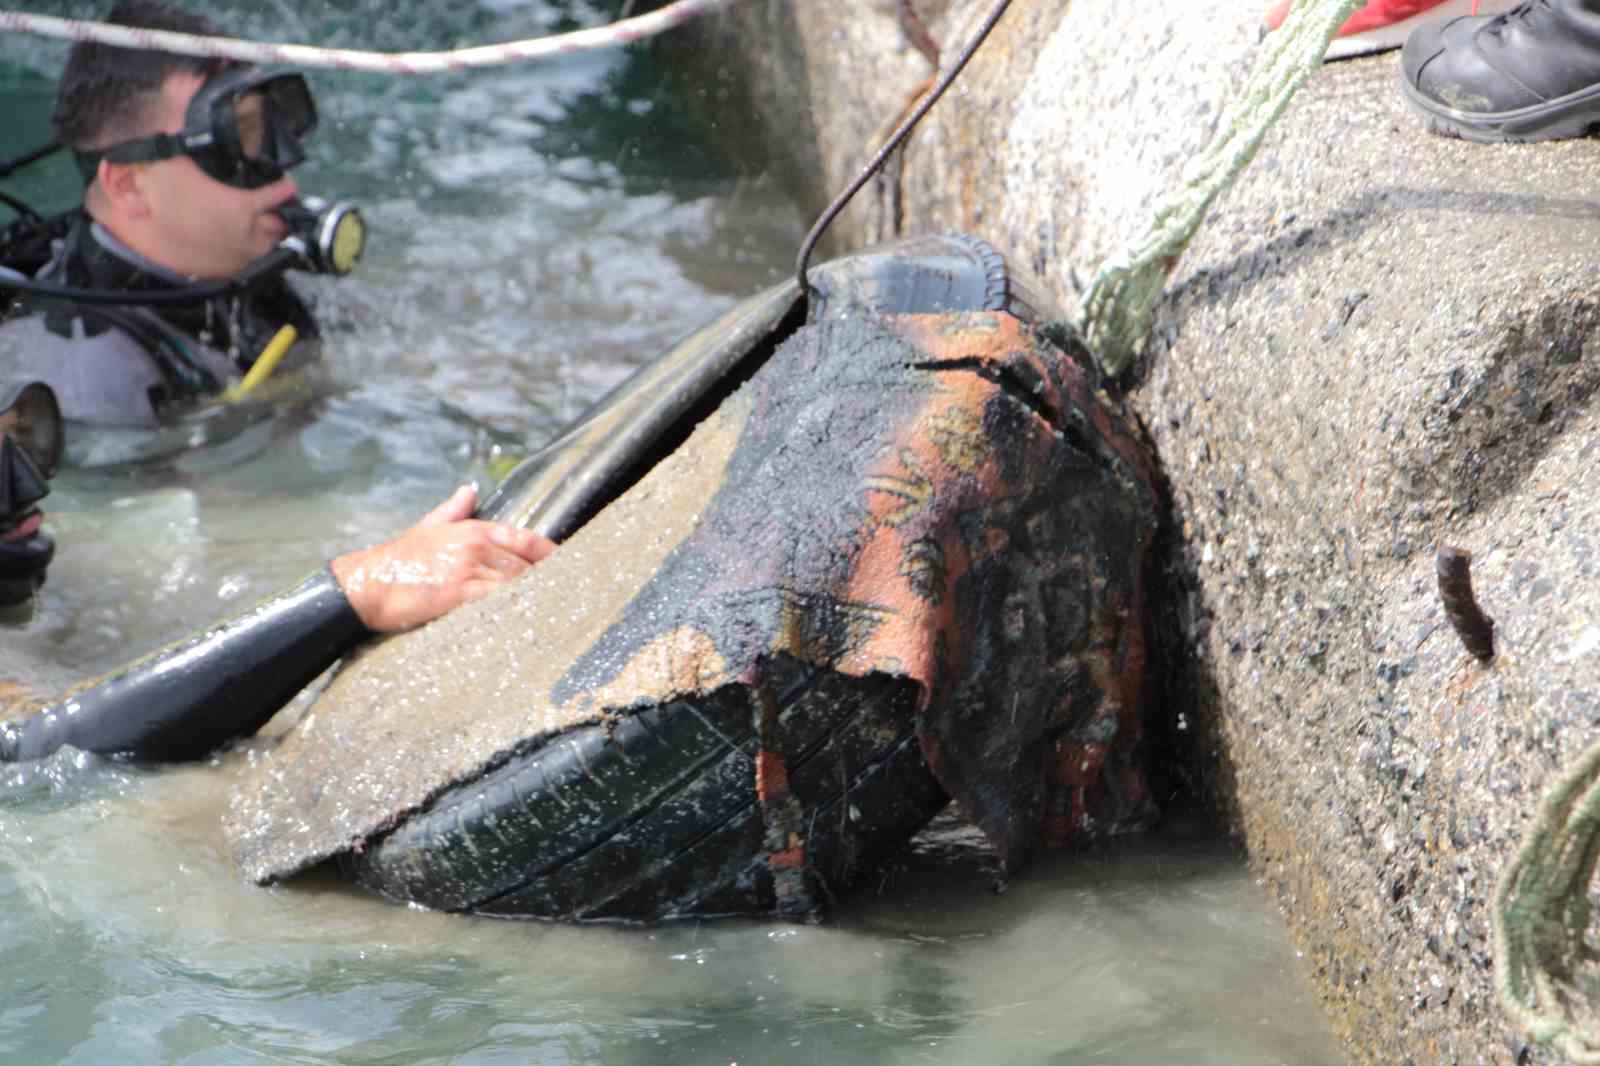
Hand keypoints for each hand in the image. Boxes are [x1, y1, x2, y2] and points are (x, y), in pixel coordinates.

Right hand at [329, 485, 555, 632]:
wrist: (367, 583)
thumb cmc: (400, 560)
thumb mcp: (429, 527)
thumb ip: (454, 509)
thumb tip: (469, 489)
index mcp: (474, 529)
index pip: (527, 539)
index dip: (553, 553)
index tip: (575, 565)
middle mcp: (476, 546)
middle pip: (528, 566)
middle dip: (550, 582)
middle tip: (573, 596)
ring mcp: (468, 569)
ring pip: (517, 584)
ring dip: (537, 598)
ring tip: (559, 612)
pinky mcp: (457, 593)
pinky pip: (496, 601)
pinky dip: (514, 609)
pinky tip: (529, 620)